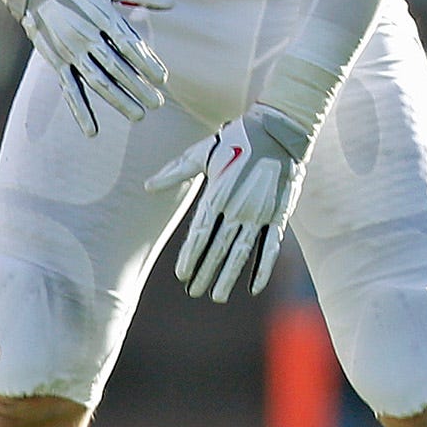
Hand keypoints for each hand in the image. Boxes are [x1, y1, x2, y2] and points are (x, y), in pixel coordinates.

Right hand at [5, 0, 172, 134]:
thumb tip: (172, 3)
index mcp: (100, 15)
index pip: (127, 44)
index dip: (146, 62)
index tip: (162, 79)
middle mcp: (85, 35)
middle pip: (115, 67)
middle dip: (138, 87)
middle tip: (158, 104)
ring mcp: (69, 50)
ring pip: (97, 81)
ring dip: (118, 100)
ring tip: (138, 115)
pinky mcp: (57, 61)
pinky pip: (69, 89)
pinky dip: (80, 110)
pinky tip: (92, 131)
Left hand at [147, 105, 313, 300]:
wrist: (279, 131)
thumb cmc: (235, 140)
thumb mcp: (201, 153)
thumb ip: (175, 172)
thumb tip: (147, 186)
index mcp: (217, 194)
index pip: (200, 233)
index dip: (190, 255)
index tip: (181, 275)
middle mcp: (238, 208)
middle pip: (218, 248)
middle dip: (205, 272)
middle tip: (194, 293)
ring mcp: (260, 214)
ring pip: (242, 253)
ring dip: (229, 276)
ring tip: (216, 296)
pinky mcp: (279, 215)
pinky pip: (270, 247)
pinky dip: (262, 268)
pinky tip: (253, 287)